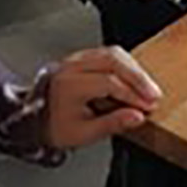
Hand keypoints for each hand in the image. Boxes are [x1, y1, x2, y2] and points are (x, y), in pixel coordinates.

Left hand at [44, 46, 161, 148]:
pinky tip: (133, 77)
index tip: (147, 107)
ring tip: (147, 87)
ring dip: (133, 69)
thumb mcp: (83, 134)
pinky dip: (123, 64)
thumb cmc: (54, 127)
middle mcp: (71, 67)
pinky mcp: (79, 58)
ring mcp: (74, 59)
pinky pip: (106, 53)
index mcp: (69, 85)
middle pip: (113, 60)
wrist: (32, 120)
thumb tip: (137, 117)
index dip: (133, 95)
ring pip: (111, 52)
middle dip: (138, 78)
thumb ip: (112, 124)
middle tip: (154, 95)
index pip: (109, 83)